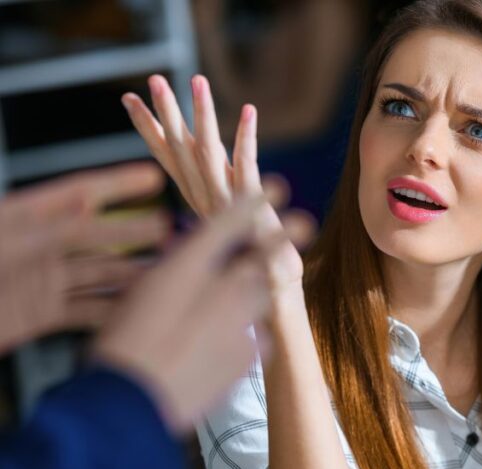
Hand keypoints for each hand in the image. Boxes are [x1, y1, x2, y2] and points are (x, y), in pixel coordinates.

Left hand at [0, 163, 169, 353]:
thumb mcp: (3, 248)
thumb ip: (44, 229)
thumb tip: (87, 203)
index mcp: (21, 217)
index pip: (79, 193)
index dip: (117, 184)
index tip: (154, 176)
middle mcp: (36, 246)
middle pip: (98, 235)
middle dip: (138, 233)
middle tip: (176, 233)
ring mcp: (39, 280)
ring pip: (98, 273)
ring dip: (133, 273)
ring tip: (169, 274)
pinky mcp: (39, 314)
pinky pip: (84, 309)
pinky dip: (111, 310)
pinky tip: (137, 310)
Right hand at [93, 197, 283, 434]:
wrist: (133, 403)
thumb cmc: (124, 343)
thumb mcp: (143, 295)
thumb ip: (175, 271)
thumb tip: (190, 257)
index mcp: (188, 266)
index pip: (230, 223)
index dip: (254, 201)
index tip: (277, 186)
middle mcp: (219, 288)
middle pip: (261, 257)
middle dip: (281, 241)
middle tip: (305, 224)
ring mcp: (239, 322)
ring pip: (260, 298)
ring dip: (258, 295)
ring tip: (248, 300)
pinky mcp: (249, 354)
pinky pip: (256, 338)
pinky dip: (247, 338)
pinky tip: (226, 347)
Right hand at [121, 74, 302, 293]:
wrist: (274, 297)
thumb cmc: (255, 264)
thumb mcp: (230, 228)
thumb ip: (219, 206)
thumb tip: (207, 197)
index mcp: (197, 202)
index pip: (167, 159)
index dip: (148, 129)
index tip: (129, 100)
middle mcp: (204, 201)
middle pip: (178, 151)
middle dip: (165, 114)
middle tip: (152, 80)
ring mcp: (225, 204)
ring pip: (206, 152)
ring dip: (202, 115)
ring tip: (197, 81)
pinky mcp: (250, 207)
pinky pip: (246, 166)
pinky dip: (246, 138)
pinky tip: (249, 111)